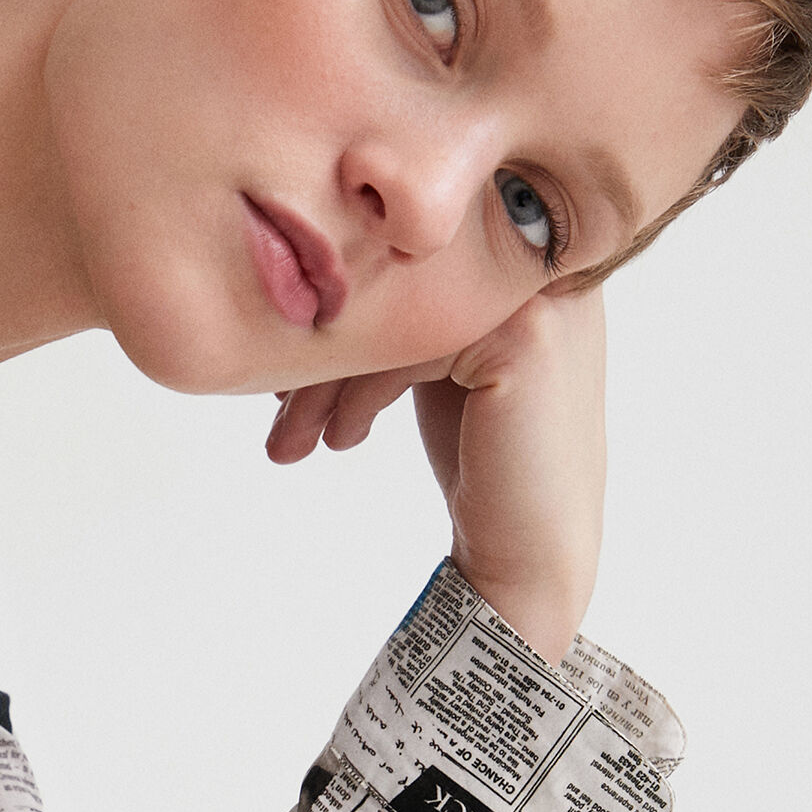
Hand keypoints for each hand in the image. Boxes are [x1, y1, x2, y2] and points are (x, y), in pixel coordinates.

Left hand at [266, 288, 606, 667]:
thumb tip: (303, 286)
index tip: (281, 372)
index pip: (400, 268)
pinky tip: (344, 439)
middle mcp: (535, 263)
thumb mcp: (434, 370)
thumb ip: (398, 316)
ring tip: (293, 439)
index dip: (336, 316)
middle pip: (397, 285)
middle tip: (274, 408)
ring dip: (328, 379)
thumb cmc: (480, 463)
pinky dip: (362, 393)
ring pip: (397, 316)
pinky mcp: (523, 337)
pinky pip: (410, 346)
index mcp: (515, 259)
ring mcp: (536, 295)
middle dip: (325, 348)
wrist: (532, 551)